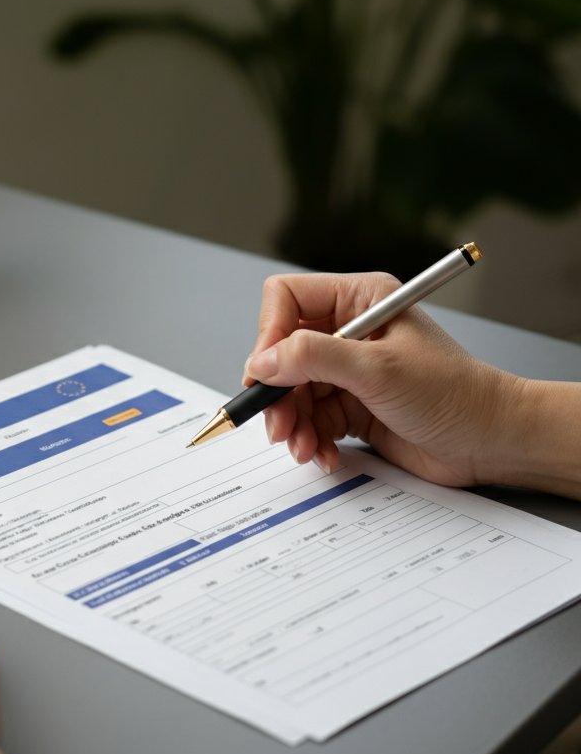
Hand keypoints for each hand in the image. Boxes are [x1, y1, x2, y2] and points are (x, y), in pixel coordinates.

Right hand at [242, 271, 522, 488]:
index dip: (270, 334)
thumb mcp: (378, 370)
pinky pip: (310, 419)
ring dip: (292, 423)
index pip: (287, 299)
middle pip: (282, 353)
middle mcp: (348, 331)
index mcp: (360, 300)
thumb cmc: (455, 395)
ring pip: (292, 391)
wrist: (491, 442)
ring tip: (304, 447)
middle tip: (279, 424)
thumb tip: (262, 361)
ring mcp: (348, 371)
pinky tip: (324, 454)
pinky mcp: (350, 406)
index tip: (266, 373)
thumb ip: (314, 358)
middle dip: (278, 393)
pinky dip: (310, 440)